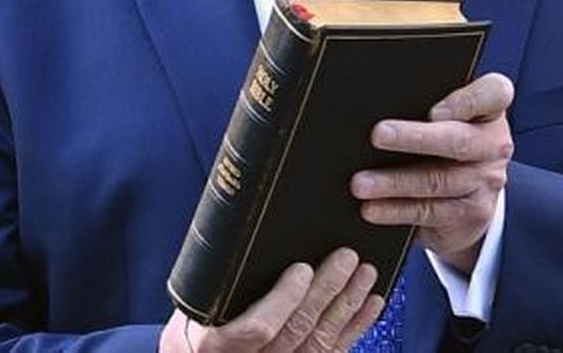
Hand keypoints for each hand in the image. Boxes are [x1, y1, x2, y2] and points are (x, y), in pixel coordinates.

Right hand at [158, 249, 382, 352]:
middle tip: (346, 257)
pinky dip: (354, 327)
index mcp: (213, 344)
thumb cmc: (195, 321)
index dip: (283, 300)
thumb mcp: (193, 301)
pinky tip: (370, 303)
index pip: (255, 328)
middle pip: (294, 331)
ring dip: (346, 305)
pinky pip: (331, 352)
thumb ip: (217, 278)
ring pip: (318, 342)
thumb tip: (245, 223)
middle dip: (326, 292)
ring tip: (365, 273)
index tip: (302, 269)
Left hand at [352, 72, 514, 272]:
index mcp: (491, 111)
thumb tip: (378, 107)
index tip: (434, 111)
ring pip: (437, 181)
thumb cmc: (449, 144)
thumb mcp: (450, 119)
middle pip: (458, 140)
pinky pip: (429, 211)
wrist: (471, 196)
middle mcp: (494, 145)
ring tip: (361, 183)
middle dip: (415, 138)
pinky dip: (396, 210)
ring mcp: (485, 181)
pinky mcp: (471, 214)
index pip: (495, 93)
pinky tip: (372, 208)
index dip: (467, 101)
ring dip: (395, 182)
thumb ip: (426, 107)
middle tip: (378, 135)